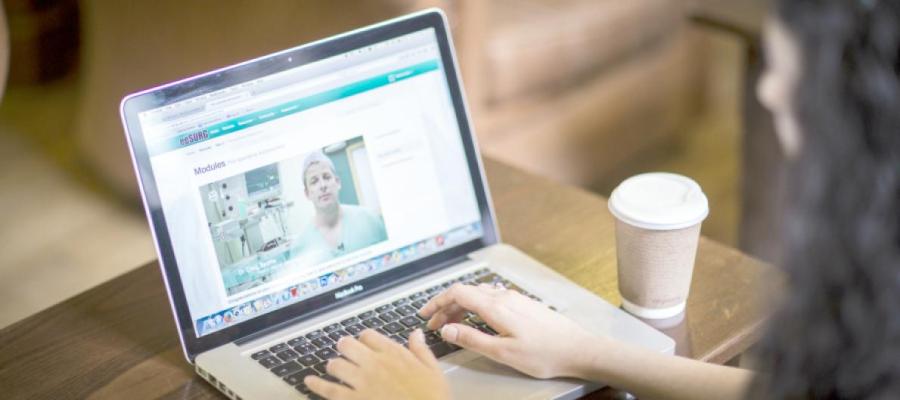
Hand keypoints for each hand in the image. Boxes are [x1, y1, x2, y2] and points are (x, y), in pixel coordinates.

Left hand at [304, 329, 449, 399]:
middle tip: (345, 351)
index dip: (364, 339)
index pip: (368, 336)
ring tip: (334, 368)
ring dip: (334, 365)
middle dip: (345, 347)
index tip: (365, 344)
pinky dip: (317, 385)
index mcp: (393, 353)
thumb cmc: (432, 396)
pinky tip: (309, 381)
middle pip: (348, 345)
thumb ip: (420, 349)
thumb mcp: (433, 369)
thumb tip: (415, 333)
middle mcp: (374, 363)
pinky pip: (329, 390)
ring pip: (336, 365)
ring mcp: (361, 382)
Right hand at [419, 283, 596, 378]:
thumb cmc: (545, 353)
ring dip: (460, 306)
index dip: (437, 301)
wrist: (579, 348)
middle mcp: (504, 297)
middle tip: (434, 324)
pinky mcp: (523, 304)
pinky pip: (491, 298)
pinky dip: (475, 306)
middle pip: (466, 292)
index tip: (425, 314)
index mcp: (496, 306)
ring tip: (451, 323)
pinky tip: (477, 319)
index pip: (457, 292)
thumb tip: (447, 329)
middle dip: (445, 306)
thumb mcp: (503, 352)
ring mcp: (514, 298)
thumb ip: (472, 338)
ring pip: (478, 294)